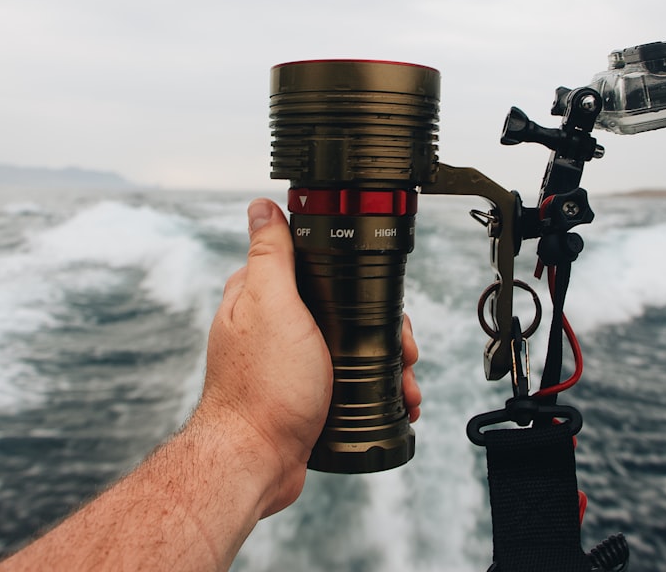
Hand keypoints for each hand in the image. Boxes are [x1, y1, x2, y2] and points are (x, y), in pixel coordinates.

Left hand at [193, 198, 421, 516]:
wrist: (259, 460)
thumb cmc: (263, 387)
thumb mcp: (272, 304)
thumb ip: (270, 253)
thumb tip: (262, 205)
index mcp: (260, 294)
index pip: (314, 264)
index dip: (352, 274)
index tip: (380, 295)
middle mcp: (272, 325)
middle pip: (341, 306)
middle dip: (379, 324)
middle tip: (402, 347)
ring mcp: (289, 360)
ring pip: (350, 344)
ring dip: (385, 359)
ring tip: (405, 378)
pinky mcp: (304, 392)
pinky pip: (349, 378)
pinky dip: (376, 386)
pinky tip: (393, 396)